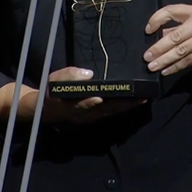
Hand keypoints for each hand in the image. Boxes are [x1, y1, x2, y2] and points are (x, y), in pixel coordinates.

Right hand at [21, 67, 145, 124]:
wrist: (48, 109)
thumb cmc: (52, 90)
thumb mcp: (56, 79)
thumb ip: (70, 76)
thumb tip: (88, 74)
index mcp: (72, 103)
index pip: (83, 103)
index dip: (91, 102)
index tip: (102, 97)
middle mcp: (84, 114)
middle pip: (105, 109)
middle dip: (124, 104)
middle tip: (142, 97)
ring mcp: (90, 117)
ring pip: (111, 112)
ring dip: (127, 107)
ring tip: (143, 99)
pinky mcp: (94, 117)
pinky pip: (111, 113)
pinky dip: (122, 108)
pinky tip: (132, 103)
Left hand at [144, 4, 191, 75]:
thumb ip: (176, 27)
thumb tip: (155, 38)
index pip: (171, 11)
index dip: (157, 19)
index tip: (147, 30)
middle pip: (175, 36)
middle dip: (158, 47)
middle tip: (146, 56)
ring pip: (180, 50)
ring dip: (164, 59)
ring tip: (152, 66)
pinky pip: (187, 60)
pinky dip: (175, 66)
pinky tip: (165, 70)